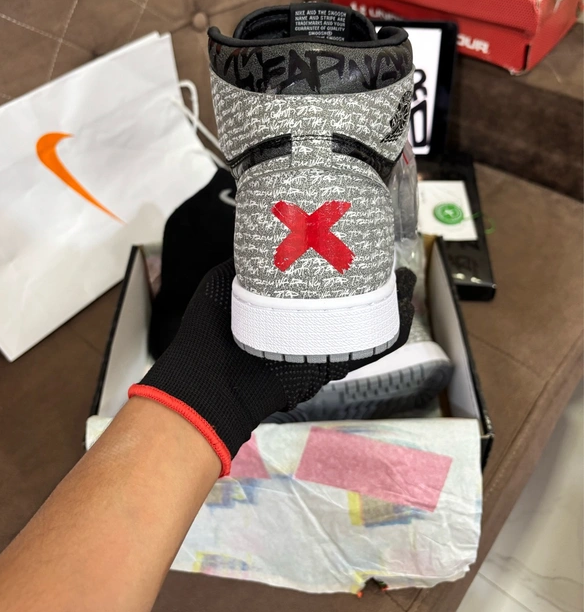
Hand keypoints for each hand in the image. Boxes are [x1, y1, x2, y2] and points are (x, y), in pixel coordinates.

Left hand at [129, 260, 414, 475]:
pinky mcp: (326, 364)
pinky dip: (389, 334)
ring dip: (387, 302)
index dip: (338, 258)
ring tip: (405, 281)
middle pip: (345, 297)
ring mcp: (317, 344)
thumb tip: (269, 231)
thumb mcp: (225, 280)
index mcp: (280, 302)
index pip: (317, 277)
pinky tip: (404, 312)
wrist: (207, 379)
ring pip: (362, 320)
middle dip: (370, 279)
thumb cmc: (210, 328)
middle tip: (388, 258)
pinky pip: (364, 350)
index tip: (355, 235)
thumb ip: (249, 260)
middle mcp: (302, 322)